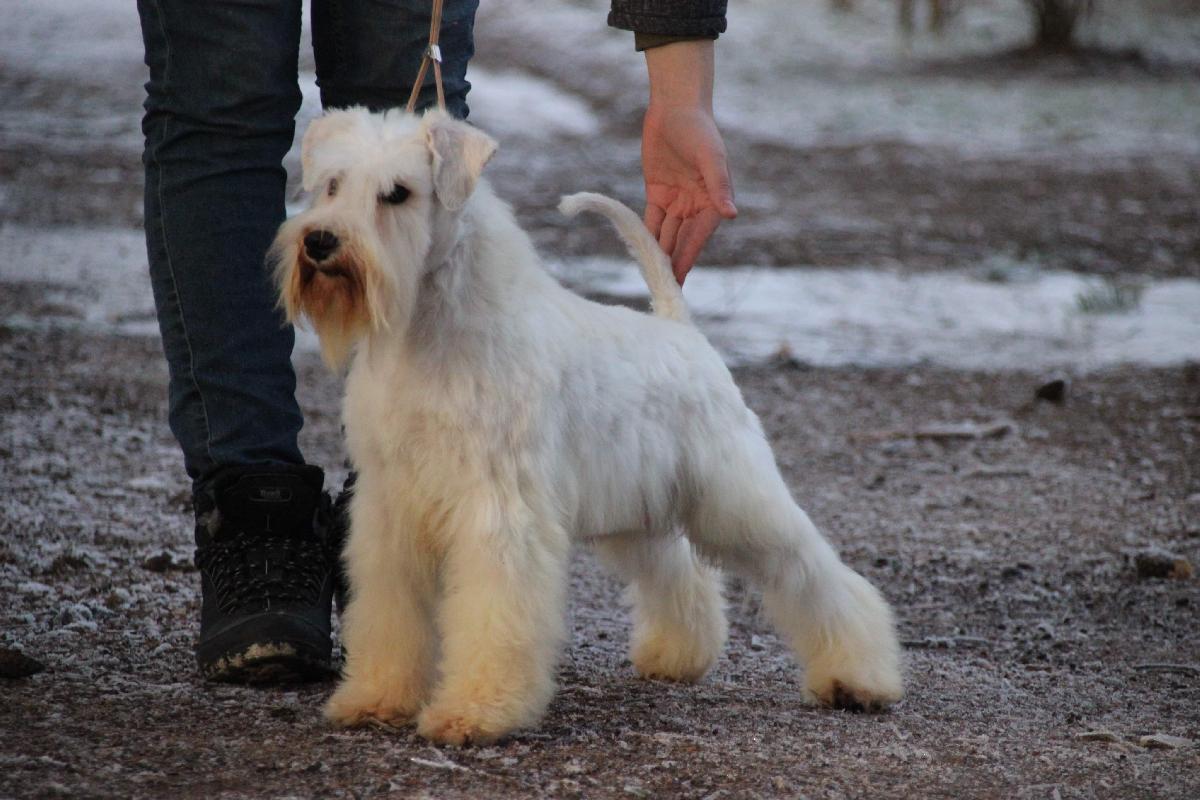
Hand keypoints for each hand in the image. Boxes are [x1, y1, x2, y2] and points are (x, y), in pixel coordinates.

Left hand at [642, 41, 736, 283]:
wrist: (676, 107)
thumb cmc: (699, 129)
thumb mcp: (711, 157)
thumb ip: (719, 186)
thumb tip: (732, 214)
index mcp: (713, 201)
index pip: (698, 236)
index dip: (688, 258)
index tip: (679, 280)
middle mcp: (696, 204)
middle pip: (681, 240)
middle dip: (673, 262)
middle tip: (662, 288)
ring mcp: (677, 201)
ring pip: (666, 234)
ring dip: (659, 254)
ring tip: (651, 277)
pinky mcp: (658, 193)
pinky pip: (652, 220)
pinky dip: (647, 235)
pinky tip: (641, 253)